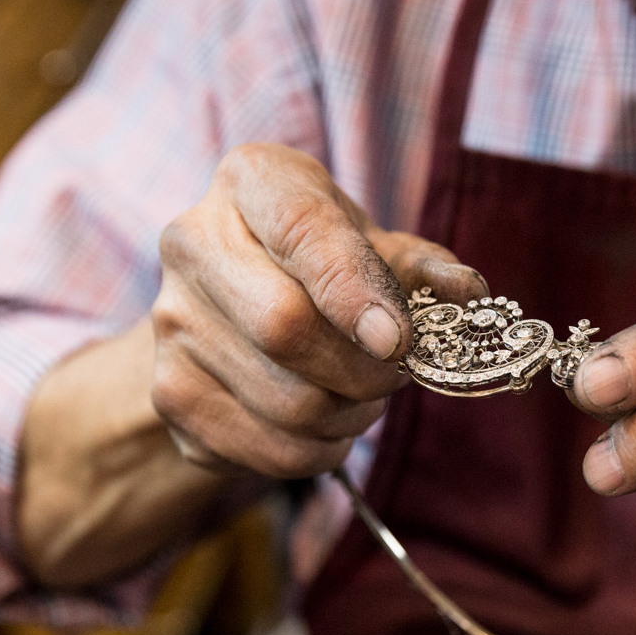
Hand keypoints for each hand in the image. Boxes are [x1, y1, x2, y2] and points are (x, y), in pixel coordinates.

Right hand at [152, 143, 484, 478]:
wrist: (233, 302)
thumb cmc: (321, 261)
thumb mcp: (373, 240)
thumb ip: (421, 265)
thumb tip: (466, 293)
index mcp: (250, 181)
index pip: (300, 232)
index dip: (353, 291)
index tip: (399, 341)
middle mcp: (190, 244)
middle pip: (284, 328)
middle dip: (365, 370)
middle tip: (396, 374)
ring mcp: (170, 324)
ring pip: (285, 403)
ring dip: (351, 417)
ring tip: (362, 398)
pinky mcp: (169, 397)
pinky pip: (265, 451)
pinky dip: (317, 453)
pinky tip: (325, 425)